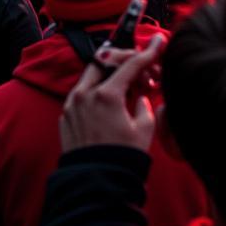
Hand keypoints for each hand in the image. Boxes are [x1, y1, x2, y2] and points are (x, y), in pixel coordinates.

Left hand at [59, 35, 164, 153]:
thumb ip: (144, 103)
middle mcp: (84, 94)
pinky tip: (113, 103)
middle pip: (107, 60)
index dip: (149, 51)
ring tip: (130, 89)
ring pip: (92, 74)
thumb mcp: (144, 128)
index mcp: (106, 94)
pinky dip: (98, 90)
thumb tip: (140, 96)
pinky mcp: (65, 117)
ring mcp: (72, 105)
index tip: (159, 41)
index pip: (131, 63)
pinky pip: (83, 93)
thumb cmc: (122, 157)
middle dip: (126, 60)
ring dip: (111, 74)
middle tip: (144, 71)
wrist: (94, 184)